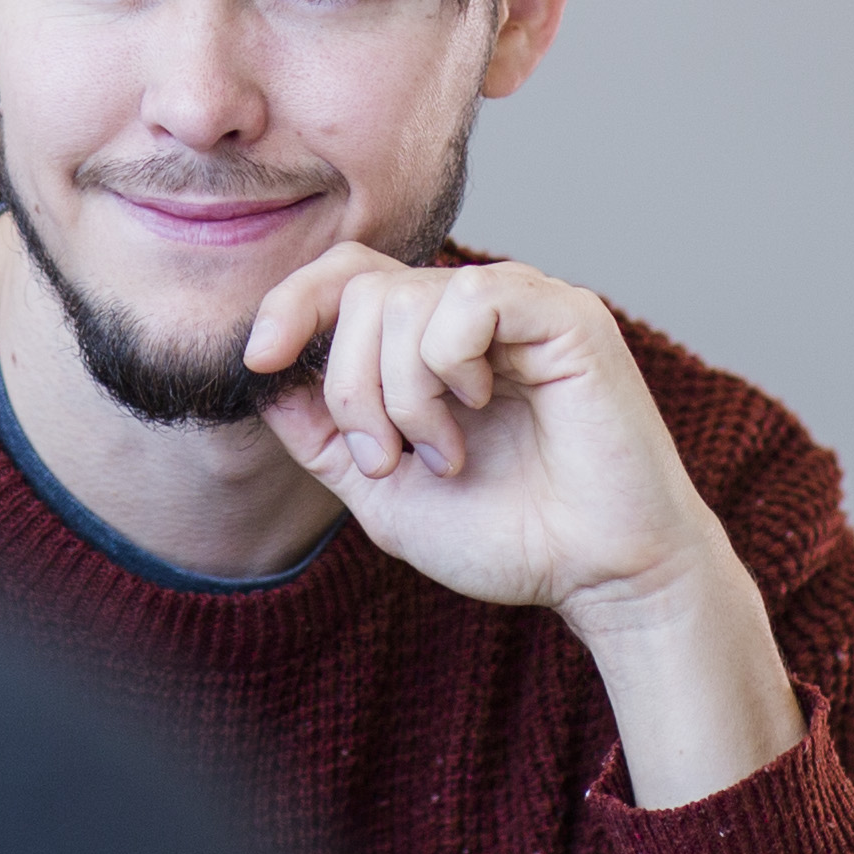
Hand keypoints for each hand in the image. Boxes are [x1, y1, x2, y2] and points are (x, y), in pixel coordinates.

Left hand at [249, 247, 807, 805]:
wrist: (595, 576)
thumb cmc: (509, 536)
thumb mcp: (383, 491)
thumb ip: (321, 435)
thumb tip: (262, 380)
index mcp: (431, 341)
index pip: (346, 277)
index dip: (290, 303)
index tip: (258, 359)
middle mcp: (473, 311)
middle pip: (361, 291)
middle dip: (350, 386)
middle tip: (387, 458)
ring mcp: (521, 306)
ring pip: (406, 298)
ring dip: (403, 395)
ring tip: (447, 453)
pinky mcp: (565, 315)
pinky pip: (471, 298)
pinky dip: (452, 364)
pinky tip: (483, 406)